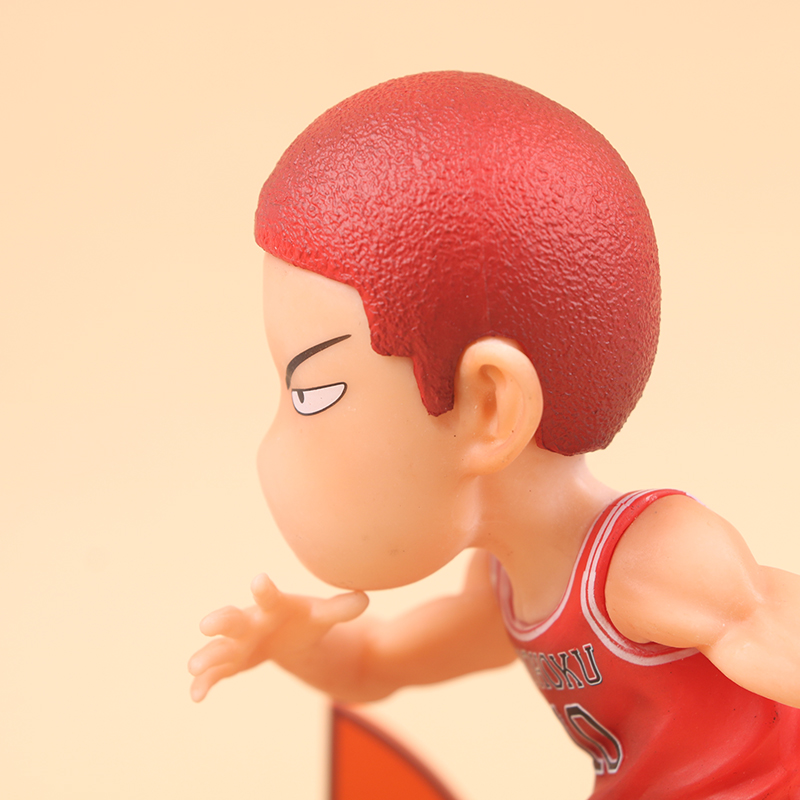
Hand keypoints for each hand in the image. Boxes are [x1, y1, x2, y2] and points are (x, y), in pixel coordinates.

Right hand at [188, 573, 368, 701]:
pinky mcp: (234, 661)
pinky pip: (218, 672)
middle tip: (207, 624)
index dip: (266, 591)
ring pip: (221, 648)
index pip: (270, 597)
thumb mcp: (324, 616)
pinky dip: (206, 683)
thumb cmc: (306, 619)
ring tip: (194, 666)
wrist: (289, 633)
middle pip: (235, 619)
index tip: (260, 580)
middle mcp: (252, 621)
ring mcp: (240, 642)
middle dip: (222, 621)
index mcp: (274, 605)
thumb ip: (341, 608)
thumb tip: (364, 599)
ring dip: (208, 656)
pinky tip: (196, 696)